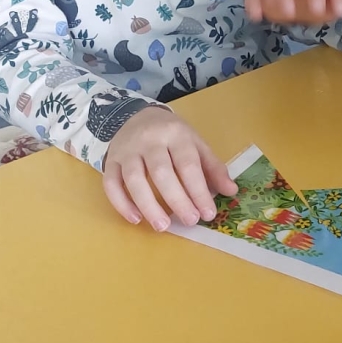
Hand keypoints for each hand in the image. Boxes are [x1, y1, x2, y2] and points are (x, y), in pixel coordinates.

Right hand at [102, 107, 236, 230]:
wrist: (136, 115)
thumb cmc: (171, 135)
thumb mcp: (195, 144)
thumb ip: (212, 167)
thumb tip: (231, 191)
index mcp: (176, 134)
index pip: (188, 164)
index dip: (198, 191)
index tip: (208, 213)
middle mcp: (150, 140)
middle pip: (161, 172)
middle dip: (176, 199)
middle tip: (189, 221)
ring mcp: (127, 150)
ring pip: (134, 179)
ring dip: (148, 205)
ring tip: (163, 226)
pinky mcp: (110, 161)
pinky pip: (111, 183)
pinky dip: (121, 203)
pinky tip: (135, 219)